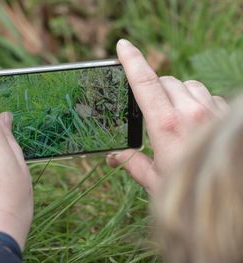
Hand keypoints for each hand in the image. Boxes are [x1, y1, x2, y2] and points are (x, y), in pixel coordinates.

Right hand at [107, 39, 228, 194]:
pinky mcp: (225, 113)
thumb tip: (114, 157)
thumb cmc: (190, 191)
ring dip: (176, 93)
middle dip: (154, 89)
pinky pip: (206, 95)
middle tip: (149, 110)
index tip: (122, 47)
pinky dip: (196, 102)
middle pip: (166, 81)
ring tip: (174, 116)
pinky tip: (195, 121)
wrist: (230, 195)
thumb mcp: (155, 181)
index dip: (132, 62)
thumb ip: (133, 164)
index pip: (146, 84)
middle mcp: (191, 112)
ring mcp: (212, 111)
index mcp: (167, 126)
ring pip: (188, 85)